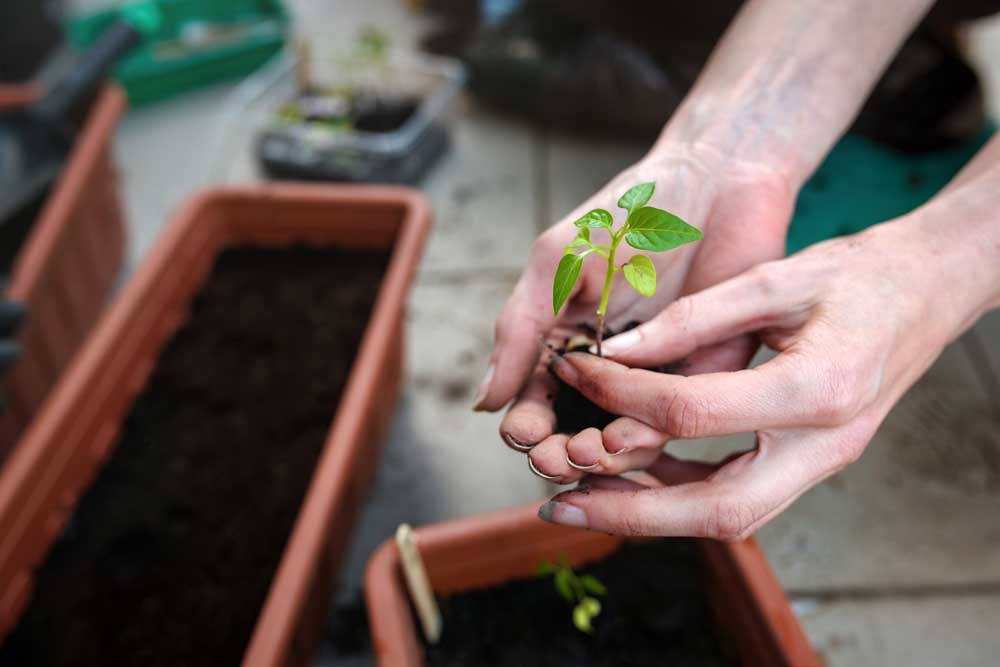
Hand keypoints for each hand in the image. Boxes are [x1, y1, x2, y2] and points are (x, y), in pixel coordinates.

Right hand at [474, 142, 792, 481]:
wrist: (712, 181)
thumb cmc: (625, 216)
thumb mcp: (555, 265)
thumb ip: (518, 331)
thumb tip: (482, 404)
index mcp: (565, 347)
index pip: (536, 406)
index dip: (527, 427)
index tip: (525, 432)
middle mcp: (608, 372)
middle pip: (575, 433)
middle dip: (560, 452)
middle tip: (557, 455)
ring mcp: (654, 377)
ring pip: (622, 440)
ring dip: (600, 456)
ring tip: (591, 449)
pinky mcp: (704, 378)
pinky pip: (675, 424)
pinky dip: (649, 440)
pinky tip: (631, 436)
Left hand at [538, 214, 992, 538]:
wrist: (928, 292)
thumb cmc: (859, 275)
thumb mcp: (775, 279)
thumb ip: (694, 318)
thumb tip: (614, 352)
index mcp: (818, 389)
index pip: (693, 411)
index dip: (621, 394)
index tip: (572, 369)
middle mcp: (825, 445)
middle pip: (716, 508)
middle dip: (629, 511)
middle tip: (557, 503)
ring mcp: (823, 463)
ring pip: (727, 517)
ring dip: (649, 513)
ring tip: (579, 496)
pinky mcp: (812, 463)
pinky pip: (740, 498)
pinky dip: (682, 493)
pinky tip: (635, 471)